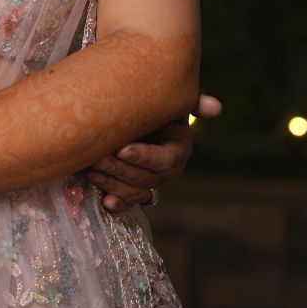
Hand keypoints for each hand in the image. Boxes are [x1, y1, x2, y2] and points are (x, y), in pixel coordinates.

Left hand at [87, 91, 219, 211]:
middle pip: (146, 178)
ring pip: (135, 192)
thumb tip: (216, 107)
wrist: (133, 118)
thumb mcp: (170, 102)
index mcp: (178, 149)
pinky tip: (106, 202)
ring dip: (113, 184)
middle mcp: (167, 171)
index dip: (144, 157)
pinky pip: (128, 204)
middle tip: (97, 157)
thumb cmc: (152, 107)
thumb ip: (192, 102)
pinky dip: (117, 205)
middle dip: (120, 169)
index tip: (122, 149)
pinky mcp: (134, 191)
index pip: (165, 159)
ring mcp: (150, 183)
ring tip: (91, 168)